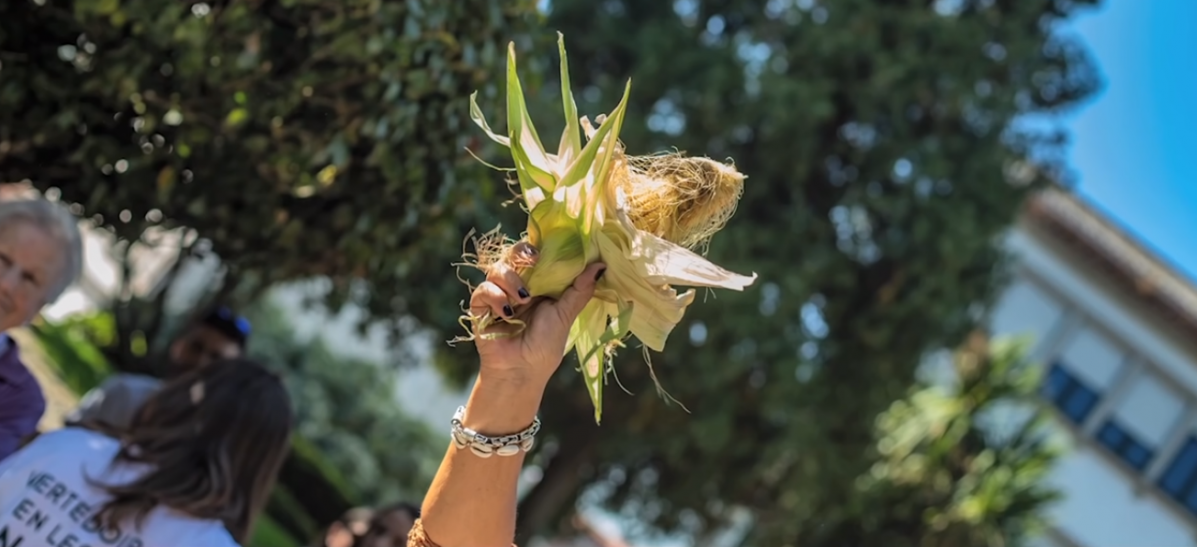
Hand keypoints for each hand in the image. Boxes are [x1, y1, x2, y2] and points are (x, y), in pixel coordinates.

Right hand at [469, 241, 606, 389]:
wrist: (522, 372)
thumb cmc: (545, 345)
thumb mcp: (565, 314)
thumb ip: (580, 289)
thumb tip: (601, 265)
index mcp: (538, 284)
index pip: (535, 254)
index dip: (539, 247)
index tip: (548, 248)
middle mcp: (516, 285)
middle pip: (514, 254)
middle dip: (522, 252)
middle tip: (534, 259)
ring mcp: (497, 295)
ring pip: (497, 269)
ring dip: (511, 279)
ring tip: (523, 299)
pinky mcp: (480, 307)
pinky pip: (483, 290)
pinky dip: (495, 297)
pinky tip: (507, 313)